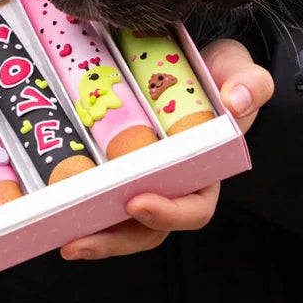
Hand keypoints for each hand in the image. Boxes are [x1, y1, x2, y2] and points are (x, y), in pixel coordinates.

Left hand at [60, 36, 272, 260]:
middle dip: (116, 240)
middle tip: (80, 240)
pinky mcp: (117, 169)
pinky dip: (79, 207)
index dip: (167, 214)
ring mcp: (143, 180)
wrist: (198, 62)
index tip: (137, 201)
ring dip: (93, 235)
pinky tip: (52, 211)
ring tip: (62, 238)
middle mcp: (173, 186)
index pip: (193, 208)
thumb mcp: (241, 72)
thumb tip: (237, 99)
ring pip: (120, 223)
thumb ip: (250, 84)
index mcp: (206, 173)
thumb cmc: (224, 75)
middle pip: (147, 230)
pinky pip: (99, 197)